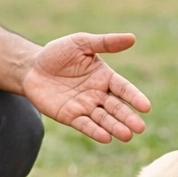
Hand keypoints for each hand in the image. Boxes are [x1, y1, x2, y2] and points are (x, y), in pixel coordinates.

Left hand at [20, 33, 149, 143]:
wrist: (31, 67)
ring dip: (115, 127)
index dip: (134, 97)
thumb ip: (105, 42)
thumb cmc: (58, 52)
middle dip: (128, 117)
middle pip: (116, 107)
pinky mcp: (70, 117)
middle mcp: (98, 94)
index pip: (123, 88)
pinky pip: (85, 125)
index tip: (146, 107)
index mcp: (104, 77)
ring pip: (103, 119)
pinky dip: (95, 131)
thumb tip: (132, 38)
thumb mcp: (81, 43)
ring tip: (127, 135)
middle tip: (140, 128)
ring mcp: (85, 106)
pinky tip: (106, 138)